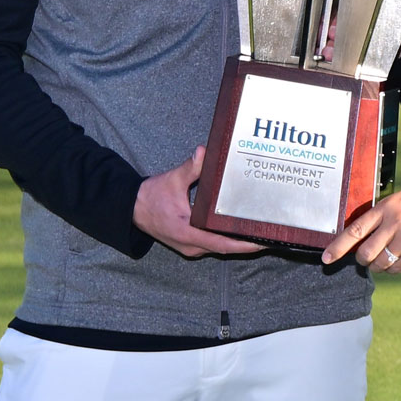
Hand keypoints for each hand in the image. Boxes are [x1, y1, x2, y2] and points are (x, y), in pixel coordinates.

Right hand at [133, 147, 266, 258]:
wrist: (132, 209)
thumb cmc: (151, 197)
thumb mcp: (172, 180)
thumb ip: (190, 168)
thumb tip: (203, 153)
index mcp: (187, 232)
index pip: (221, 244)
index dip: (242, 245)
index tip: (261, 242)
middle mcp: (191, 245)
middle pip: (224, 248)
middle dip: (246, 243)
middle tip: (268, 233)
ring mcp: (191, 246)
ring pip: (219, 247)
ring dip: (238, 241)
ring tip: (259, 231)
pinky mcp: (190, 243)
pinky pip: (213, 244)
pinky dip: (227, 238)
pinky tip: (239, 227)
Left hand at [320, 181, 400, 272]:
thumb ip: (382, 215)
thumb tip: (363, 237)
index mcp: (386, 207)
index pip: (355, 230)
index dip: (338, 247)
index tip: (327, 258)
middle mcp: (394, 223)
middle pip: (365, 252)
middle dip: (362, 260)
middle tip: (366, 259)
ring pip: (381, 263)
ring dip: (378, 266)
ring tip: (384, 260)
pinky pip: (398, 268)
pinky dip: (393, 269)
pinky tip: (397, 262)